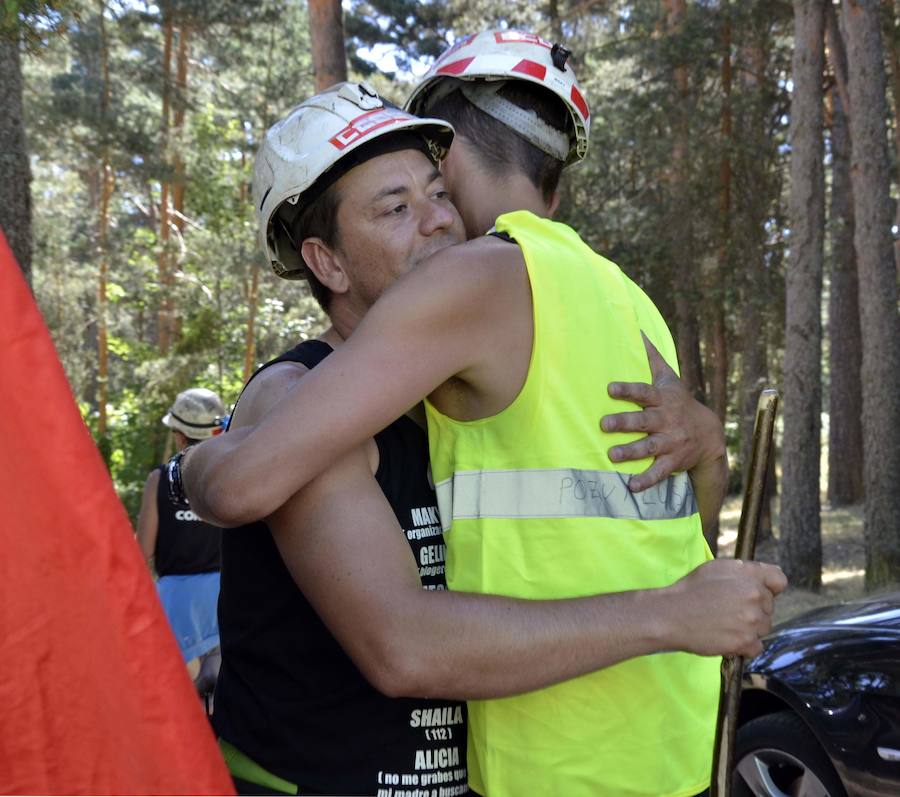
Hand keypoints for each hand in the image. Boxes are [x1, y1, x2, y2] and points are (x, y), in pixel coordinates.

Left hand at [600, 334, 724, 491]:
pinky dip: (646, 480)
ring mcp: (670, 442)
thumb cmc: (679, 402)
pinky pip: (659, 472)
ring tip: (612, 456)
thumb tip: (637, 330)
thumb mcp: (669, 379)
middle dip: (624, 422)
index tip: (610, 389)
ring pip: (649, 447)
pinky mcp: (673, 462)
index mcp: (662, 400)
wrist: (709, 436)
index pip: (644, 393)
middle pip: (643, 421)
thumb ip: (651, 358)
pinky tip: (631, 486)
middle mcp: (666, 420)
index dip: (627, 390)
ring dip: (631, 452)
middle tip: (604, 424)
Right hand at [660, 559, 787, 658]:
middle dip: (754, 608)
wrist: (671, 615)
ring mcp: (752, 620)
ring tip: (725, 624)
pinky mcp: (745, 641)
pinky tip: (727, 638)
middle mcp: (755, 595)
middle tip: (728, 610)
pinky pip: (756, 646)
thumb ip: (743, 571)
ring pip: (764, 627)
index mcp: (749, 574)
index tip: (756, 593)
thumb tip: (762, 577)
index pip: (779, 580)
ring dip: (749, 628)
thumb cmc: (691, 590)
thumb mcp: (716, 568)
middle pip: (769, 606)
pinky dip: (744, 646)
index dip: (769, 587)